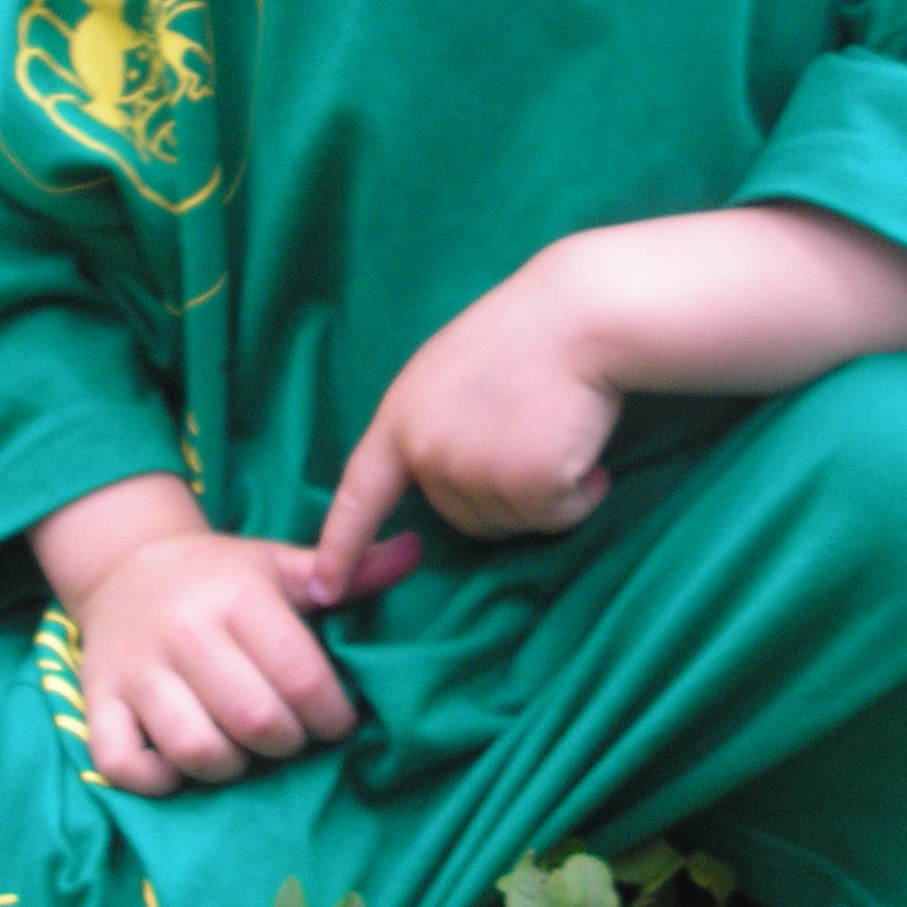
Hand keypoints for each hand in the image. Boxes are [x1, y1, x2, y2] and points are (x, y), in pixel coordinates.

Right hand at [32, 476, 417, 795]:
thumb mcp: (279, 564)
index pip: (301, 677)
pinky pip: (123, 765)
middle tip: (292, 735)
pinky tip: (183, 763)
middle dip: (288, 742)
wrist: (125, 565)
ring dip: (232, 765)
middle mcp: (185, 632)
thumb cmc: (219, 575)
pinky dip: (159, 779)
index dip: (332, 715)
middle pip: (255, 720)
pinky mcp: (96, 700)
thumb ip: (346, 571)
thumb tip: (414, 551)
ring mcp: (136, 670)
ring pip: (196, 750)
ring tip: (243, 747)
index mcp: (238, 597)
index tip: (337, 720)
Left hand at [310, 245, 620, 605]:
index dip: (341, 546)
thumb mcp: (446, 373)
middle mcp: (428, 452)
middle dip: (502, 490)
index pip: (359, 495)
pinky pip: (557, 517)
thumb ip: (429, 425)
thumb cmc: (524, 333)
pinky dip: (580, 494)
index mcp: (400, 419)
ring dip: (543, 490)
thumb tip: (435, 479)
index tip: (324, 589)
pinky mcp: (530, 487)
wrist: (580, 316)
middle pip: (461, 517)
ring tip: (556, 424)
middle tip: (529, 426)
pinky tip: (582, 445)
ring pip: (512, 521)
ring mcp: (476, 472)